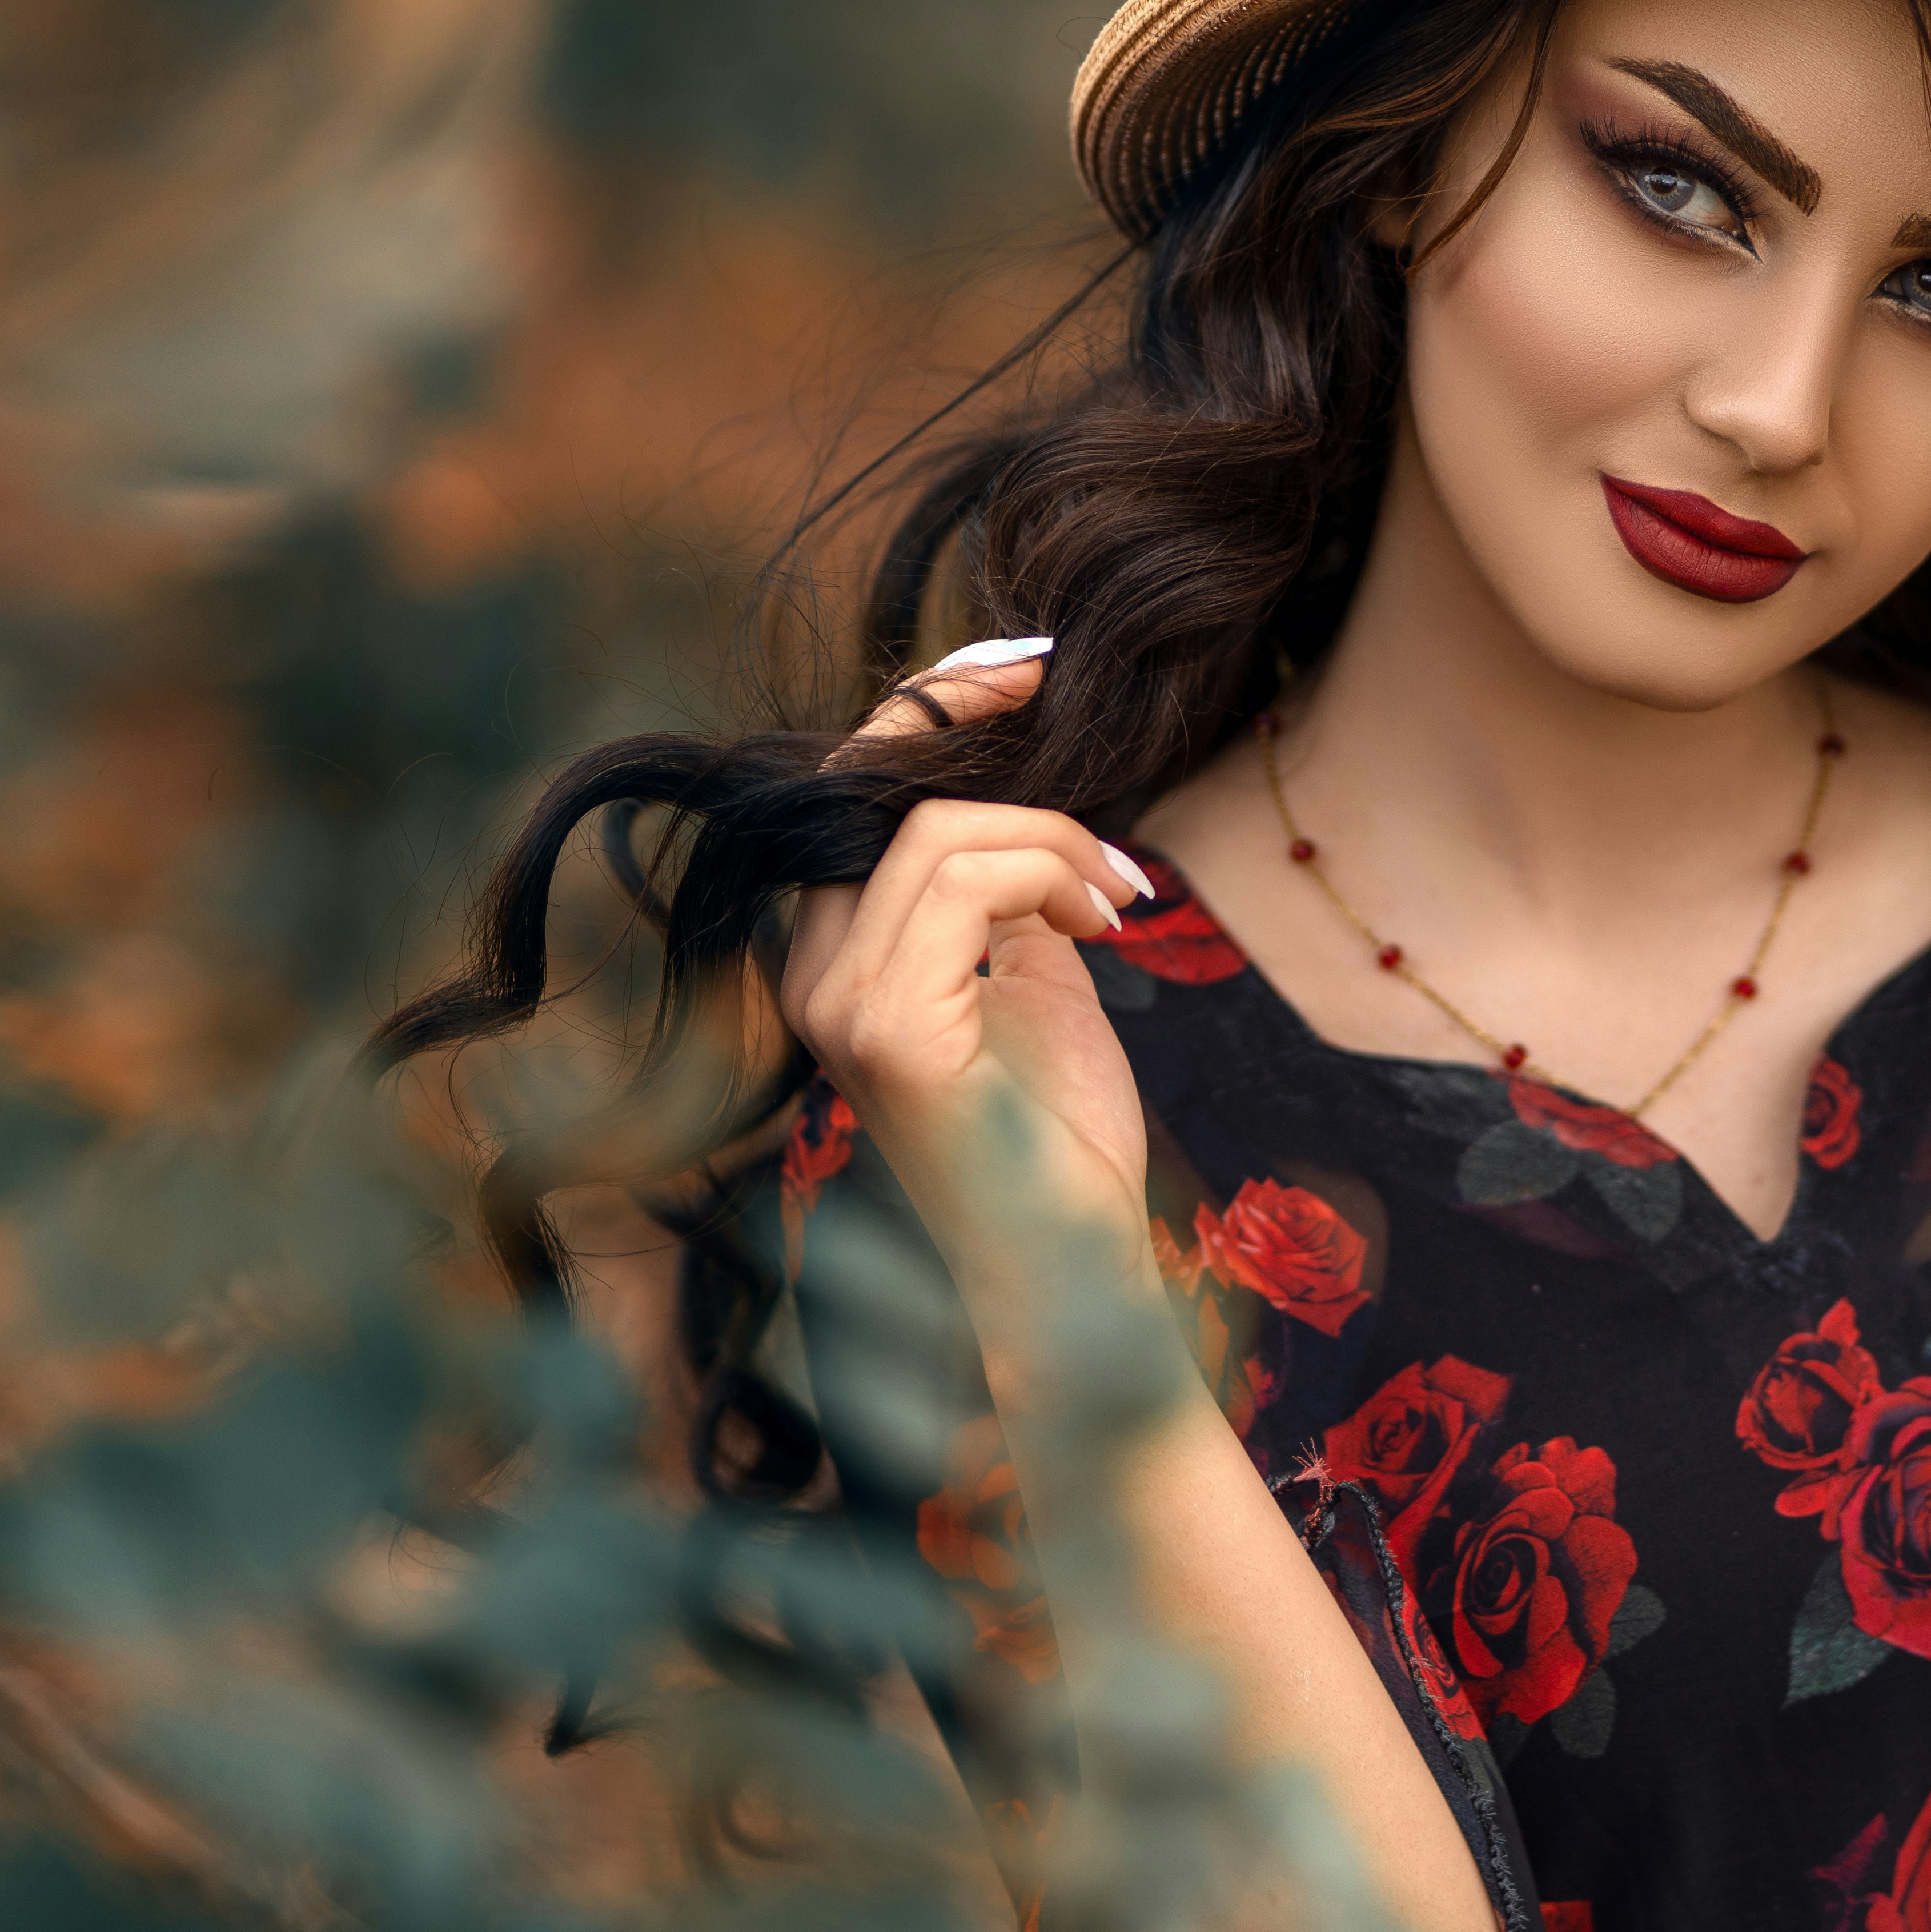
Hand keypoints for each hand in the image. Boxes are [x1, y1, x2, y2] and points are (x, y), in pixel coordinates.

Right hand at [780, 642, 1155, 1259]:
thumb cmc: (1058, 1135)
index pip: (849, 791)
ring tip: (1118, 898)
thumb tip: (1029, 805)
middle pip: (868, 784)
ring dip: (1052, 838)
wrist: (1074, 1260)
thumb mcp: (1036, 976)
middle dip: (966, 717)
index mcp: (837, 956)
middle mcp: (812, 973)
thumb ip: (1010, 890)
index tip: (1024, 671)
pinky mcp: (885, 1027)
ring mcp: (837, 1002)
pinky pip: (960, 882)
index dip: (929, 710)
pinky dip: (1049, 876)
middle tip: (1061, 698)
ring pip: (936, 832)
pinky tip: (1103, 924)